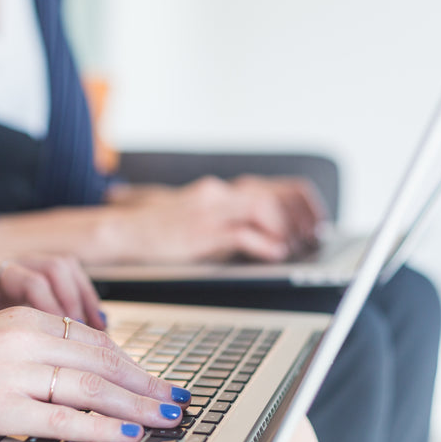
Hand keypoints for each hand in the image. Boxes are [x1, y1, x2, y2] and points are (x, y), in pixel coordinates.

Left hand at [0, 255, 103, 328]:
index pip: (28, 279)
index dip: (50, 305)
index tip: (62, 334)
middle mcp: (8, 264)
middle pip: (56, 268)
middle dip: (77, 301)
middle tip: (89, 336)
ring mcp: (22, 271)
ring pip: (66, 271)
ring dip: (85, 299)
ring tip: (101, 332)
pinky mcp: (30, 284)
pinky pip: (66, 283)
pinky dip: (84, 302)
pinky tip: (96, 328)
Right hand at [0, 307, 189, 441]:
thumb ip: (29, 352)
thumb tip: (72, 377)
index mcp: (22, 317)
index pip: (93, 341)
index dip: (131, 363)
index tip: (154, 379)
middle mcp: (25, 338)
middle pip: (102, 363)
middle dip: (146, 384)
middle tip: (176, 400)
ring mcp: (14, 372)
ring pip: (92, 389)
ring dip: (136, 406)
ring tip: (165, 418)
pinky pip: (63, 419)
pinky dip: (100, 428)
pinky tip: (124, 433)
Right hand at [116, 175, 324, 263]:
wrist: (123, 234)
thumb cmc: (159, 232)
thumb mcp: (199, 217)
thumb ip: (229, 219)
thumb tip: (270, 237)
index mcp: (222, 191)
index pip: (278, 186)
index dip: (306, 204)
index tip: (317, 225)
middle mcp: (220, 195)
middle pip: (277, 194)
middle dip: (303, 217)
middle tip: (313, 240)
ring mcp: (210, 212)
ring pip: (265, 208)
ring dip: (287, 229)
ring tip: (294, 248)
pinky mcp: (201, 234)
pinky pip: (243, 234)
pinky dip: (266, 245)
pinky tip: (276, 256)